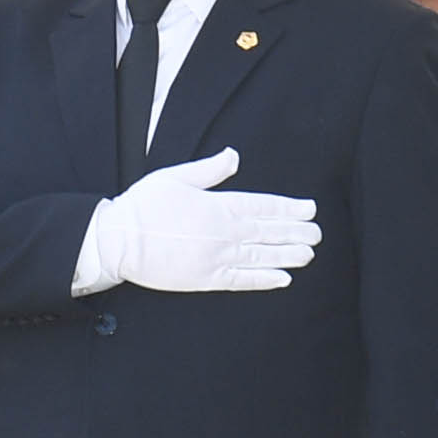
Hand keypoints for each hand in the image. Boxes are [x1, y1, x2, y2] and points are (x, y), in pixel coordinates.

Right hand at [77, 149, 322, 296]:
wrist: (119, 240)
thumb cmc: (143, 205)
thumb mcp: (175, 177)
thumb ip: (209, 170)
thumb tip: (234, 156)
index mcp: (218, 206)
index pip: (263, 206)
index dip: (289, 209)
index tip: (310, 210)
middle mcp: (223, 233)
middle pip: (268, 233)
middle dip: (296, 233)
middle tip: (317, 234)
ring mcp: (216, 258)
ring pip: (261, 257)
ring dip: (287, 256)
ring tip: (308, 255)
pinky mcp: (206, 279)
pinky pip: (242, 280)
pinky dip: (264, 280)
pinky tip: (283, 279)